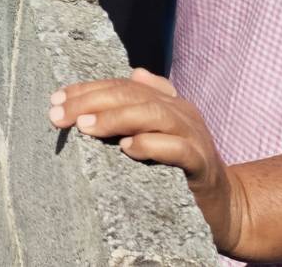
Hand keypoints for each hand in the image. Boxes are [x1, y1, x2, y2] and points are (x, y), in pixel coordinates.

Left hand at [50, 69, 250, 253]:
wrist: (225, 207)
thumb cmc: (179, 170)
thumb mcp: (156, 134)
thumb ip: (136, 108)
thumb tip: (133, 73)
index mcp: (166, 101)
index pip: (121, 86)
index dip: (87, 89)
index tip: (56, 100)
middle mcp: (180, 112)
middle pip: (132, 96)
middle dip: (91, 101)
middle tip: (59, 114)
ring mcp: (194, 135)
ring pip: (153, 115)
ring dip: (116, 118)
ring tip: (85, 126)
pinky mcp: (202, 164)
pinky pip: (177, 149)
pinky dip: (151, 145)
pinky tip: (127, 149)